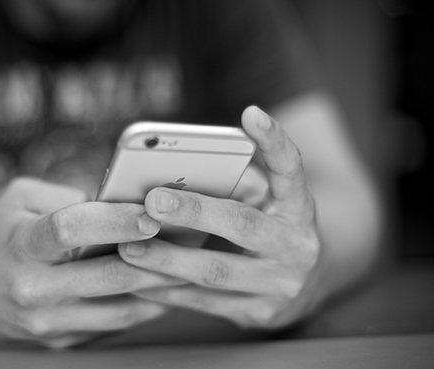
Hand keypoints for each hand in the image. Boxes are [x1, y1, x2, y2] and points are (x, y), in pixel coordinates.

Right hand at [0, 178, 179, 347]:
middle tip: (195, 239)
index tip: (150, 212)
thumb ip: (68, 195)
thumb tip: (121, 201)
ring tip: (194, 265)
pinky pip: (113, 324)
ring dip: (162, 287)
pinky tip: (166, 288)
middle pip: (109, 276)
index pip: (70, 230)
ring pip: (121, 308)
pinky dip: (142, 305)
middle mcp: (32, 289)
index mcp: (20, 245)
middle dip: (159, 257)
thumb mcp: (19, 198)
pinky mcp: (60, 341)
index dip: (113, 221)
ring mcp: (47, 323)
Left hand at [118, 106, 323, 329]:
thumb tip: (169, 171)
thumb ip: (236, 185)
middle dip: (194, 211)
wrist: (307, 283)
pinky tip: (137, 280)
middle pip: (241, 224)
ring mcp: (281, 285)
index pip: (292, 168)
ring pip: (216, 272)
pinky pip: (205, 302)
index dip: (274, 140)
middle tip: (153, 200)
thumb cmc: (270, 228)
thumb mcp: (268, 202)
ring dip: (168, 260)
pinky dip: (168, 290)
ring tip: (129, 248)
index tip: (251, 113)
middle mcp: (297, 246)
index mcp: (300, 208)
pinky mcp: (260, 314)